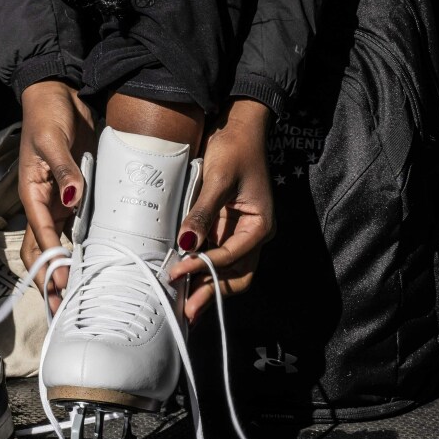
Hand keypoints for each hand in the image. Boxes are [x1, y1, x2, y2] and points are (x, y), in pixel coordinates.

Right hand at [18, 79, 95, 311]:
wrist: (59, 95)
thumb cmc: (48, 115)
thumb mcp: (53, 139)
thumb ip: (64, 169)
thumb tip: (73, 196)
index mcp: (32, 193)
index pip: (41, 235)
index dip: (51, 262)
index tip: (61, 285)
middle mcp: (44, 203)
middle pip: (42, 251)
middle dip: (49, 280)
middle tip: (61, 309)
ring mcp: (59, 202)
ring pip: (58, 246)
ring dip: (64, 271)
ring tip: (76, 298)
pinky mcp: (76, 195)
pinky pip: (76, 228)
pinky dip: (81, 249)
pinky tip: (93, 266)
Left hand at [169, 99, 274, 322]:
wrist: (238, 128)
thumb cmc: (234, 149)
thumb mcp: (219, 179)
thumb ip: (203, 213)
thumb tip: (186, 243)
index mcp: (260, 225)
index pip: (232, 256)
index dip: (204, 267)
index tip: (178, 272)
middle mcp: (254, 234)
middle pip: (236, 275)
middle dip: (213, 293)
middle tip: (188, 310)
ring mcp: (241, 233)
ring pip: (228, 271)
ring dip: (207, 286)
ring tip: (185, 303)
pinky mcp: (226, 228)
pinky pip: (216, 256)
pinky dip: (202, 268)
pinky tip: (185, 278)